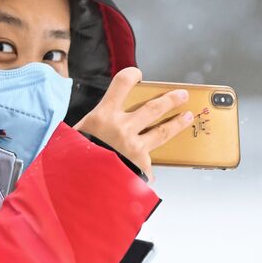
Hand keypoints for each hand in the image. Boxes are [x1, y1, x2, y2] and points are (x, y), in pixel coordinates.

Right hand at [73, 67, 192, 183]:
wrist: (78, 188)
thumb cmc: (74, 161)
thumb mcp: (75, 135)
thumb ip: (92, 125)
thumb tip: (100, 122)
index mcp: (103, 117)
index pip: (122, 84)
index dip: (131, 75)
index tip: (137, 75)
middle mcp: (122, 129)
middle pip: (153, 108)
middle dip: (170, 99)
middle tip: (182, 95)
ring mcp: (134, 148)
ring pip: (162, 131)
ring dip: (176, 123)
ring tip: (186, 117)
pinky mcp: (140, 166)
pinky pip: (148, 164)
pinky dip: (148, 165)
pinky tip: (150, 169)